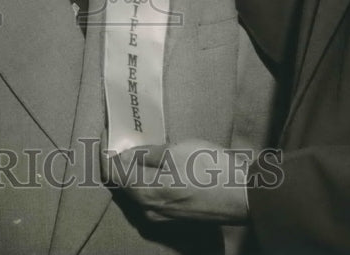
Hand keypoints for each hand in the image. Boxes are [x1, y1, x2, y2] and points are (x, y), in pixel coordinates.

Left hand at [101, 140, 249, 222]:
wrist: (244, 194)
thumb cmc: (209, 168)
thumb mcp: (175, 151)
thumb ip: (146, 154)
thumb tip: (126, 154)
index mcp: (145, 192)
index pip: (112, 174)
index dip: (106, 152)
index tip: (106, 134)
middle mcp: (148, 209)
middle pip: (123, 184)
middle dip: (119, 161)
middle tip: (121, 138)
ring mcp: (162, 216)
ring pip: (137, 190)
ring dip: (134, 170)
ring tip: (138, 147)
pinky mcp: (175, 215)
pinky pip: (151, 196)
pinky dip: (147, 179)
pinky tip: (155, 164)